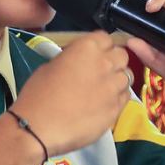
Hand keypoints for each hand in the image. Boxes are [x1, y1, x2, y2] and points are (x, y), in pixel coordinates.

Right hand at [10, 31, 130, 156]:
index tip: (92, 55)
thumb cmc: (38, 95)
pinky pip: (125, 96)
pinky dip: (117, 97)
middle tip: (98, 71)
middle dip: (112, 60)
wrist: (38, 127)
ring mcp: (114, 86)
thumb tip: (79, 60)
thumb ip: (71, 58)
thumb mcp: (50, 65)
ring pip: (126, 76)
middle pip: (121, 55)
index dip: (99, 46)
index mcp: (87, 47)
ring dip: (116, 79)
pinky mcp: (117, 108)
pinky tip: (103, 103)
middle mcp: (105, 63)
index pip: (105, 38)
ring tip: (101, 89)